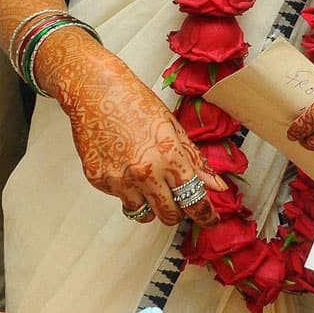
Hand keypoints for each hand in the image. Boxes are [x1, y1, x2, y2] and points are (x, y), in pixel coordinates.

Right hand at [58, 61, 225, 227]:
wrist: (97, 93)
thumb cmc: (136, 103)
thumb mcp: (173, 128)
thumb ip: (195, 160)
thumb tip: (216, 184)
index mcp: (169, 156)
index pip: (194, 199)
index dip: (205, 214)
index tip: (210, 219)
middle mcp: (144, 172)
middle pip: (169, 215)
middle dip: (179, 212)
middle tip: (179, 199)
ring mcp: (119, 180)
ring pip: (143, 213)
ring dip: (151, 203)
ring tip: (150, 180)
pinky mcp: (99, 181)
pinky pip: (121, 199)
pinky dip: (128, 190)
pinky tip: (127, 166)